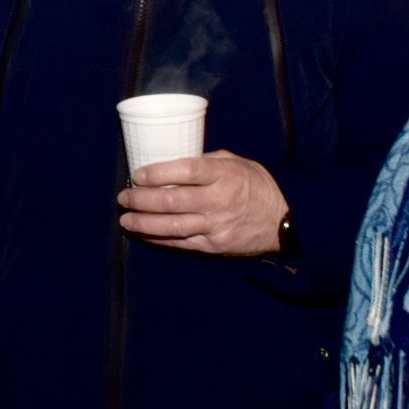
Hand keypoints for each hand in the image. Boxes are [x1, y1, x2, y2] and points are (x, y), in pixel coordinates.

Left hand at [117, 152, 287, 256]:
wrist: (284, 221)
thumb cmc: (257, 186)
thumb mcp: (237, 163)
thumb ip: (207, 161)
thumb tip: (174, 161)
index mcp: (224, 174)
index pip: (185, 171)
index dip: (157, 173)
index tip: (137, 174)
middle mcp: (218, 201)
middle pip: (172, 200)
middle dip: (141, 200)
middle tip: (124, 198)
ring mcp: (216, 226)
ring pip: (172, 225)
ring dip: (143, 223)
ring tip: (125, 219)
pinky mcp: (214, 246)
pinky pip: (180, 243)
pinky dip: (158, 239)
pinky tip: (143, 234)